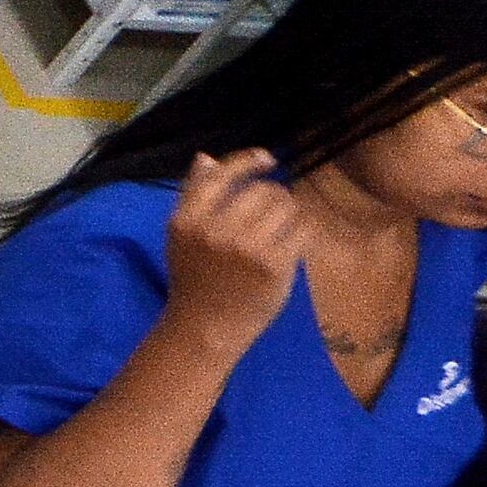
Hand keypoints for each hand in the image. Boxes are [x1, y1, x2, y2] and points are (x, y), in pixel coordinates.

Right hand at [161, 148, 312, 354]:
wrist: (204, 328)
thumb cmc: (194, 281)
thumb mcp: (182, 236)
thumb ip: (193, 197)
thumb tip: (206, 158)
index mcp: (187, 220)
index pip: (220, 175)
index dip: (248, 161)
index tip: (267, 160)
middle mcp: (214, 229)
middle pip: (262, 190)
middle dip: (275, 197)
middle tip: (275, 214)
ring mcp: (245, 246)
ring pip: (285, 206)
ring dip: (291, 214)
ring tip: (284, 229)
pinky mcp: (273, 263)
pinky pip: (302, 229)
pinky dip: (304, 232)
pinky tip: (295, 243)